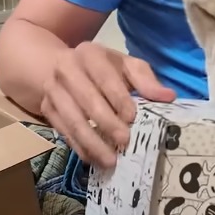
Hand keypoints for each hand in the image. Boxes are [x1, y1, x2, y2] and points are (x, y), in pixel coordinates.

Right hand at [39, 41, 174, 168]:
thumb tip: (168, 97)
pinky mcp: (46, 110)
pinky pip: (63, 132)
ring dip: (92, 142)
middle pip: (86, 99)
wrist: (61, 68)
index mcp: (89, 54)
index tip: (132, 118)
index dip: (118, 98)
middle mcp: (66, 69)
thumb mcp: (125, 66)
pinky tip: (94, 159)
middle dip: (106, 123)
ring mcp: (53, 91)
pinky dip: (79, 147)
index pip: (104, 77)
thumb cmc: (103, 69)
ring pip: (72, 120)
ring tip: (110, 160)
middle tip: (124, 142)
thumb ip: (145, 80)